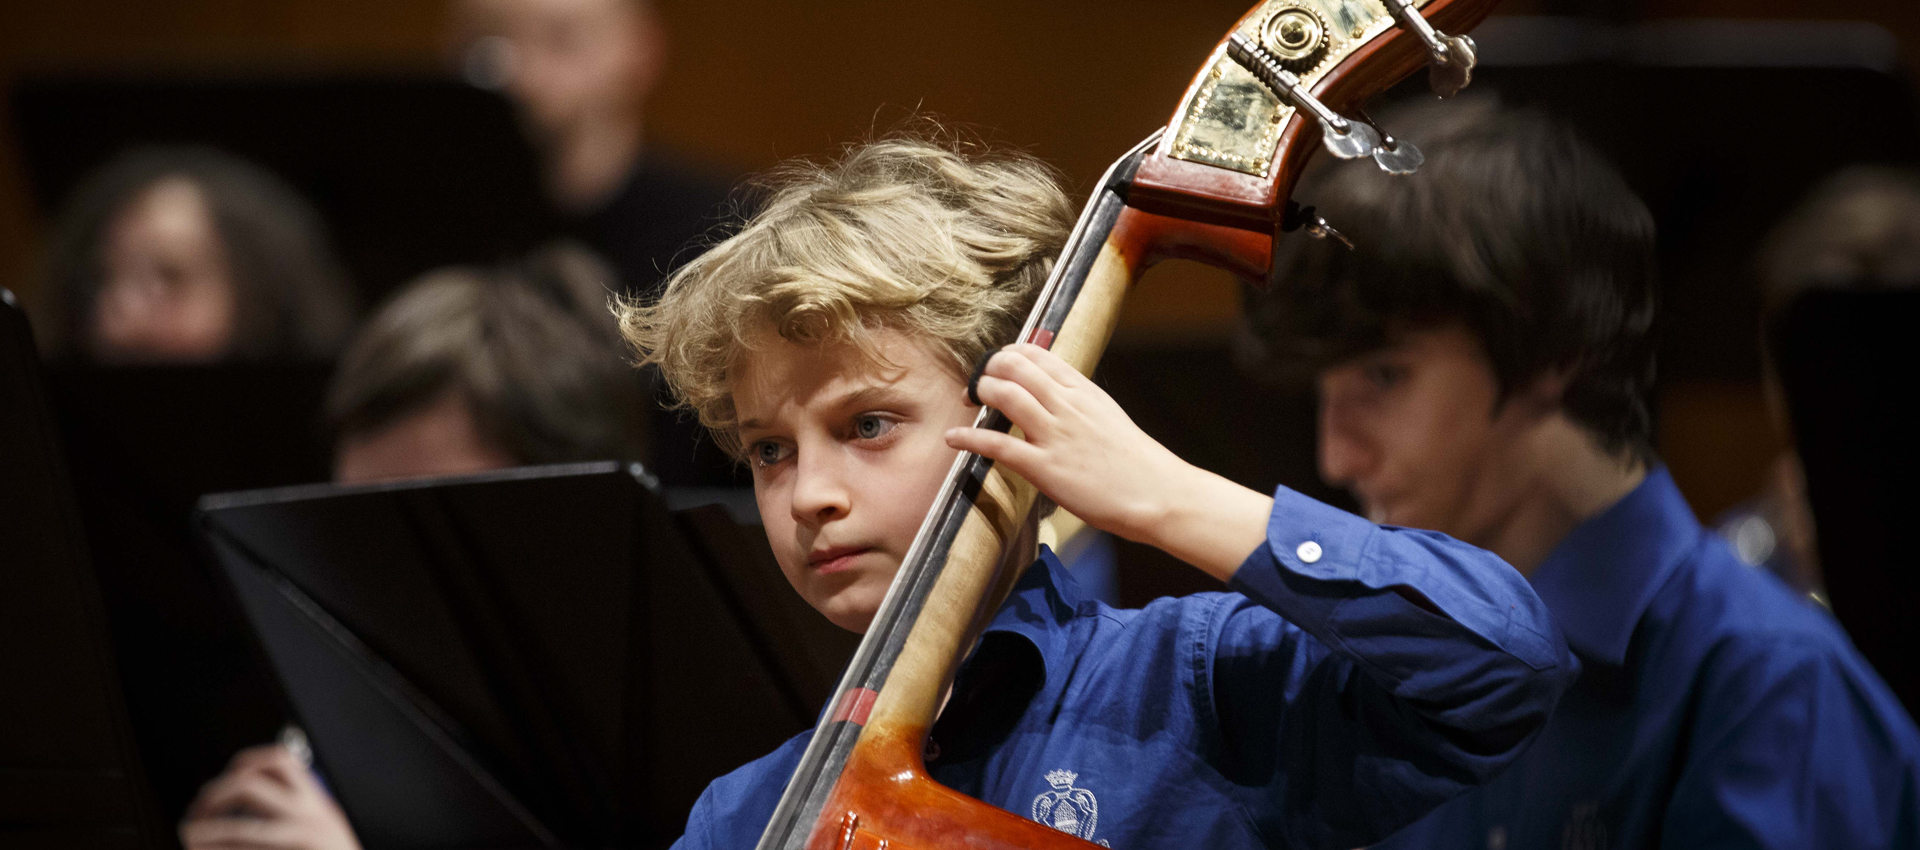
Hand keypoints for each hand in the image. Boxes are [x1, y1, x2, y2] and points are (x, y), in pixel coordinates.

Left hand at [179, 745, 361, 849]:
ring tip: (189, 834)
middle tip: (201, 808)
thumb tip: (251, 797)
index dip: (247, 762)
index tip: (228, 774)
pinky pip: (243, 849)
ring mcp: (298, 840)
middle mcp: (310, 818)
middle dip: (216, 794)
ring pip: (241, 829)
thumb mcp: (324, 829)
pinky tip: (201, 848)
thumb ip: (298, 811)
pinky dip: (215, 848)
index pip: (282, 762)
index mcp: (318, 804)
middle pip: (251, 786)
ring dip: (205, 830)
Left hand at [945, 344, 1270, 580]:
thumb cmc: (1138, 464)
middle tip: (978, 383)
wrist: (1160, 493)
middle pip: (1016, 368)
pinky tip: (954, 438)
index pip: (1037, 356)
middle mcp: (1068, 406)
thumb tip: (1056, 398)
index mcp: (1084, 392)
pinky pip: (999, 445)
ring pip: (1006, 396)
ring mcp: (1056, 435)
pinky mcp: (1046, 468)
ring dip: (980, 393)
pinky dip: (970, 438)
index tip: (997, 364)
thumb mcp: (1110, 418)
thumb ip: (1081, 405)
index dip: (1009, 355)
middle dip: (989, 370)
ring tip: (968, 400)